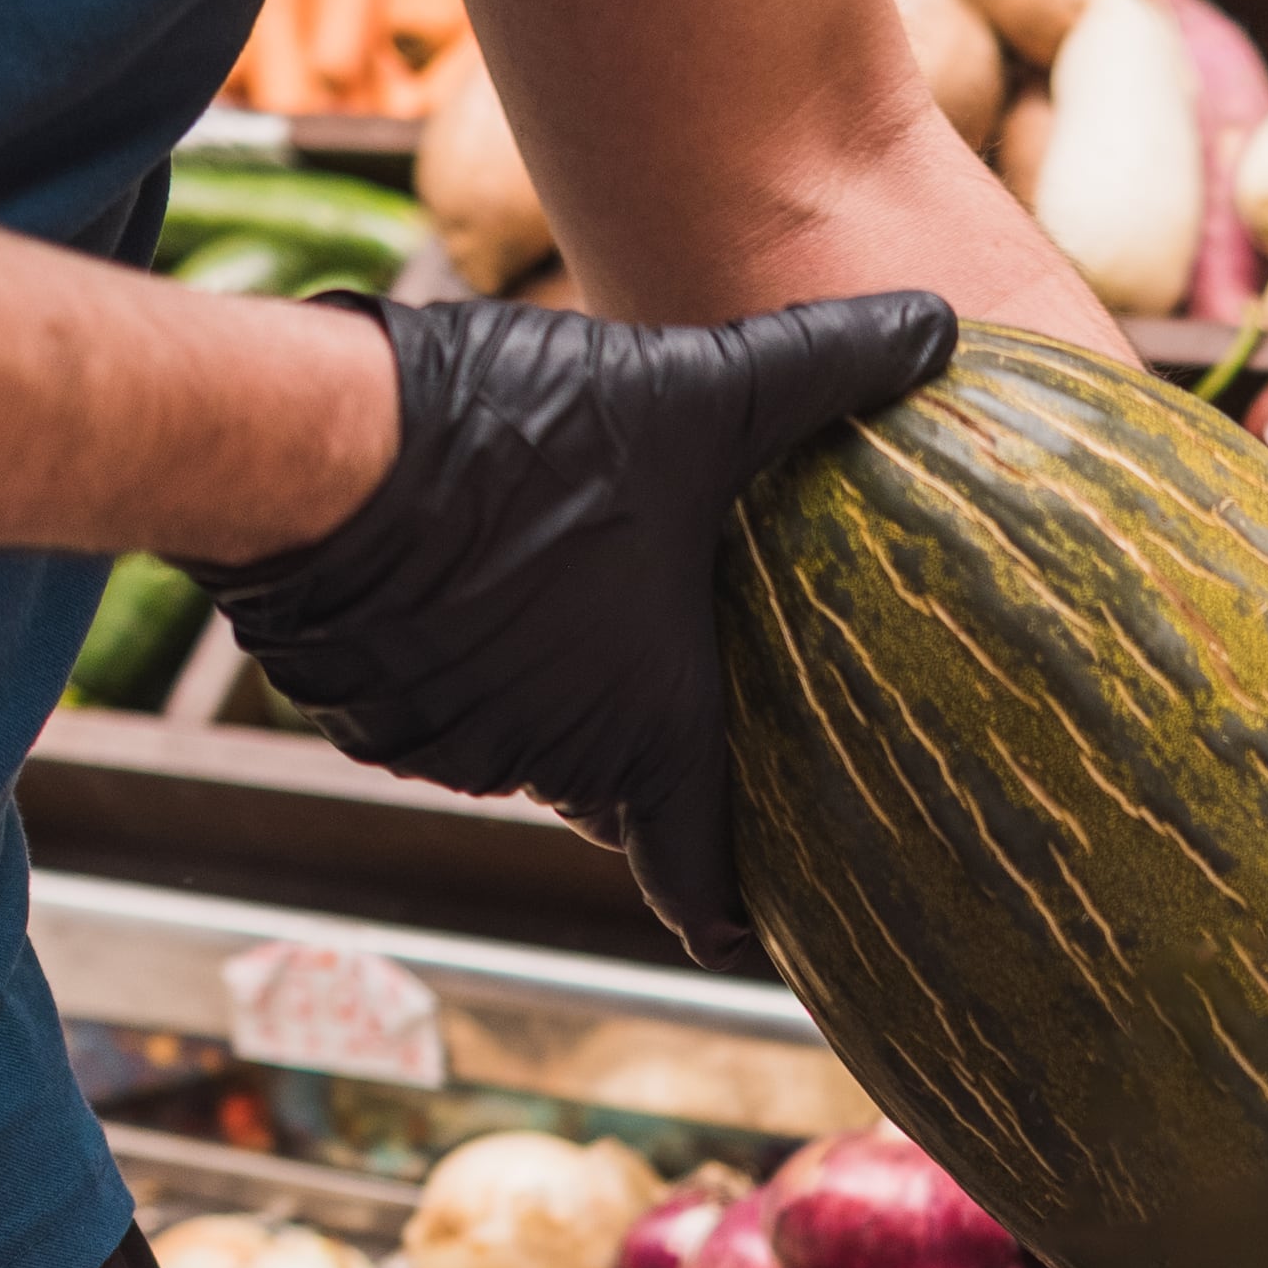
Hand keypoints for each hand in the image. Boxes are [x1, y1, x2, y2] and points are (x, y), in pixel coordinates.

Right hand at [185, 288, 956, 964]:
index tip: (769, 945)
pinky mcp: (368, 711)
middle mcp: (552, 766)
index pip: (702, 885)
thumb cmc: (530, 443)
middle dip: (655, 746)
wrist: (328, 447)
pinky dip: (467, 664)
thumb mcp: (702, 395)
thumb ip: (822, 369)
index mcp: (651, 735)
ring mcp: (451, 746)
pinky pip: (439, 708)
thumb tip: (939, 323)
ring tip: (578, 595)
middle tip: (691, 685)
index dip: (740, 923)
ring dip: (553, 688)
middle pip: (623, 788)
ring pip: (529, 740)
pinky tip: (480, 576)